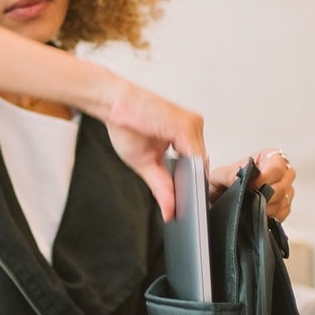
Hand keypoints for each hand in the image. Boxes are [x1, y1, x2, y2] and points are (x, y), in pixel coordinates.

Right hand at [104, 80, 205, 220]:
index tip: (186, 204)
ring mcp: (192, 125)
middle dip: (190, 185)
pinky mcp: (186, 126)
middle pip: (201, 166)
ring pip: (200, 163)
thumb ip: (161, 187)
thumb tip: (168, 211)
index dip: (191, 187)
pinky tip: (181, 180)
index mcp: (185, 135)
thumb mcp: (146, 163)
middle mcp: (192, 127)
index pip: (197, 166)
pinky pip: (195, 155)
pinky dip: (190, 172)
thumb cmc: (126, 125)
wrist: (113, 103)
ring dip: (190, 179)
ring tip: (177, 193)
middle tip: (180, 203)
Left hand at [208, 147, 295, 222]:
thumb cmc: (220, 187)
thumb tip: (239, 177)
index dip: (265, 178)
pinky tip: (258, 213)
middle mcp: (278, 172)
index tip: (251, 186)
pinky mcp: (283, 206)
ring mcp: (283, 189)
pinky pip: (284, 212)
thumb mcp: (218, 177)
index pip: (277, 166)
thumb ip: (228, 175)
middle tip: (250, 199)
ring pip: (284, 199)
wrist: (217, 204)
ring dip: (267, 206)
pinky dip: (271, 215)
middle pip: (283, 184)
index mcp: (266, 158)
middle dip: (265, 194)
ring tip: (251, 206)